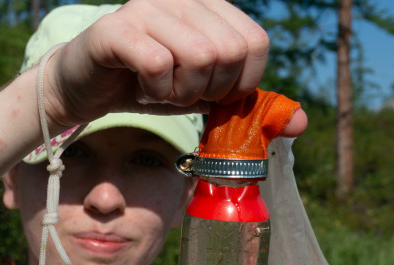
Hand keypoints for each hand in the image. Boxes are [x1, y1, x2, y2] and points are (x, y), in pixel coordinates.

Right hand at [42, 0, 268, 128]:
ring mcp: (149, 8)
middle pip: (229, 53)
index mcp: (211, 8)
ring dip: (180, 93)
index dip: (238, 82)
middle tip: (181, 91)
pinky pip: (158, 63)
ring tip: (160, 88)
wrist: (93, 86)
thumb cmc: (153, 87)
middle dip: (208, 90)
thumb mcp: (208, 97)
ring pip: (197, 57)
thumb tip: (300, 123)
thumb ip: (251, 106)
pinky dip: (154, 89)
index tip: (212, 93)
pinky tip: (140, 86)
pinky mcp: (117, 28)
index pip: (255, 43)